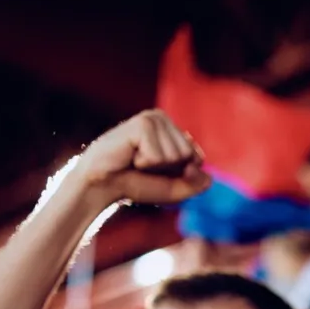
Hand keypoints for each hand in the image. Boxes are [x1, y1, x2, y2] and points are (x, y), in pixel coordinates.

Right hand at [72, 110, 209, 207]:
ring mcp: (153, 118)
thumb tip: (206, 174)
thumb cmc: (137, 184)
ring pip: (176, 155)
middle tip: (144, 165)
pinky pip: (159, 155)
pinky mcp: (142, 123)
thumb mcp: (175, 190)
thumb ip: (196, 184)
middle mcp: (164, 120)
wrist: (104, 183)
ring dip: (155, 165)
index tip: (158, 171)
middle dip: (168, 169)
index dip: (181, 173)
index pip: (197, 157)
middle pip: (188, 155)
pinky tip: (130, 155)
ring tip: (135, 159)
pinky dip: (145, 162)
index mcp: (173, 131)